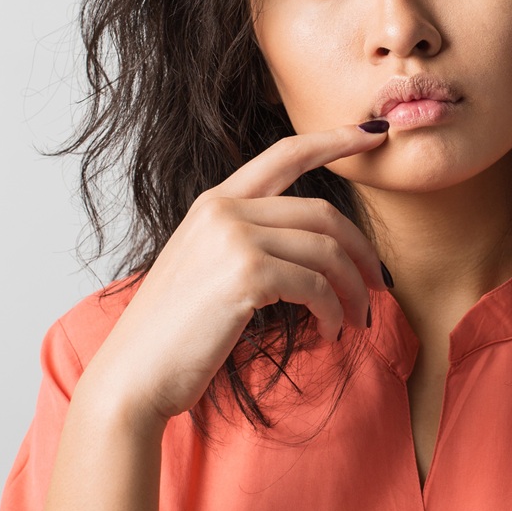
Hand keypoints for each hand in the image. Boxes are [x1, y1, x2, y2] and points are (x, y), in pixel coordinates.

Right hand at [76, 122, 390, 426]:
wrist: (132, 378)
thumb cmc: (176, 335)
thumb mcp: (208, 269)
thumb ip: (250, 243)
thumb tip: (318, 249)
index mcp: (214, 203)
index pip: (286, 154)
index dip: (335, 139)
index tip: (373, 132)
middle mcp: (223, 210)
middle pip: (322, 213)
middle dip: (362, 249)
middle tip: (380, 284)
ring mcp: (233, 237)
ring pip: (326, 250)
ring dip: (353, 288)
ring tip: (358, 320)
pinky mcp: (246, 273)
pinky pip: (316, 285)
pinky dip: (334, 311)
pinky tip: (331, 332)